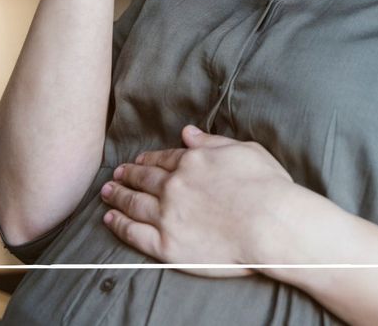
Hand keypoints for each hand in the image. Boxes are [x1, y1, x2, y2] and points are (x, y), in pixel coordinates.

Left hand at [99, 125, 295, 278]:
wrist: (271, 224)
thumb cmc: (267, 186)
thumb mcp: (244, 150)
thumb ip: (212, 142)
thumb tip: (187, 132)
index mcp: (192, 161)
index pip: (163, 159)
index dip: (148, 160)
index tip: (138, 161)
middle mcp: (174, 186)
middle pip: (143, 179)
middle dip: (127, 175)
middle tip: (115, 175)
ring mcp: (167, 215)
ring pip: (134, 203)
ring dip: (117, 196)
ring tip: (107, 193)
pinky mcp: (166, 245)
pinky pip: (134, 233)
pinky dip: (119, 224)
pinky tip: (110, 219)